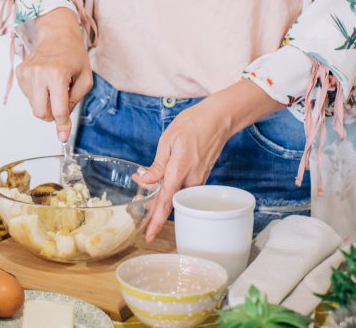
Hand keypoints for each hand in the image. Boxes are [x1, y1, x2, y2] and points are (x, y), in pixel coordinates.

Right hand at [15, 8, 92, 140]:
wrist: (57, 34)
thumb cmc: (73, 54)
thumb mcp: (85, 77)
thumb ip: (76, 100)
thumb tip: (63, 122)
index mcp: (57, 75)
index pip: (58, 110)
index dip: (62, 125)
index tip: (63, 137)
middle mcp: (39, 74)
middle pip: (40, 112)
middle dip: (51, 115)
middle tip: (60, 105)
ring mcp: (27, 73)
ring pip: (33, 105)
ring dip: (45, 102)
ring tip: (53, 85)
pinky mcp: (20, 72)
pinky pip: (28, 95)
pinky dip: (38, 94)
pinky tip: (44, 81)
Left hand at [136, 79, 283, 241]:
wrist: (218, 119)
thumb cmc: (192, 125)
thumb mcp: (168, 141)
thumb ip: (157, 165)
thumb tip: (144, 181)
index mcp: (179, 170)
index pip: (166, 202)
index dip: (156, 221)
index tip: (149, 236)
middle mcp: (191, 180)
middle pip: (171, 204)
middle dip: (154, 212)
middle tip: (137, 211)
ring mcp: (198, 180)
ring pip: (177, 198)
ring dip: (162, 201)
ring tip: (145, 198)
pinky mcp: (201, 178)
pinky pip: (184, 190)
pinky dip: (172, 191)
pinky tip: (161, 186)